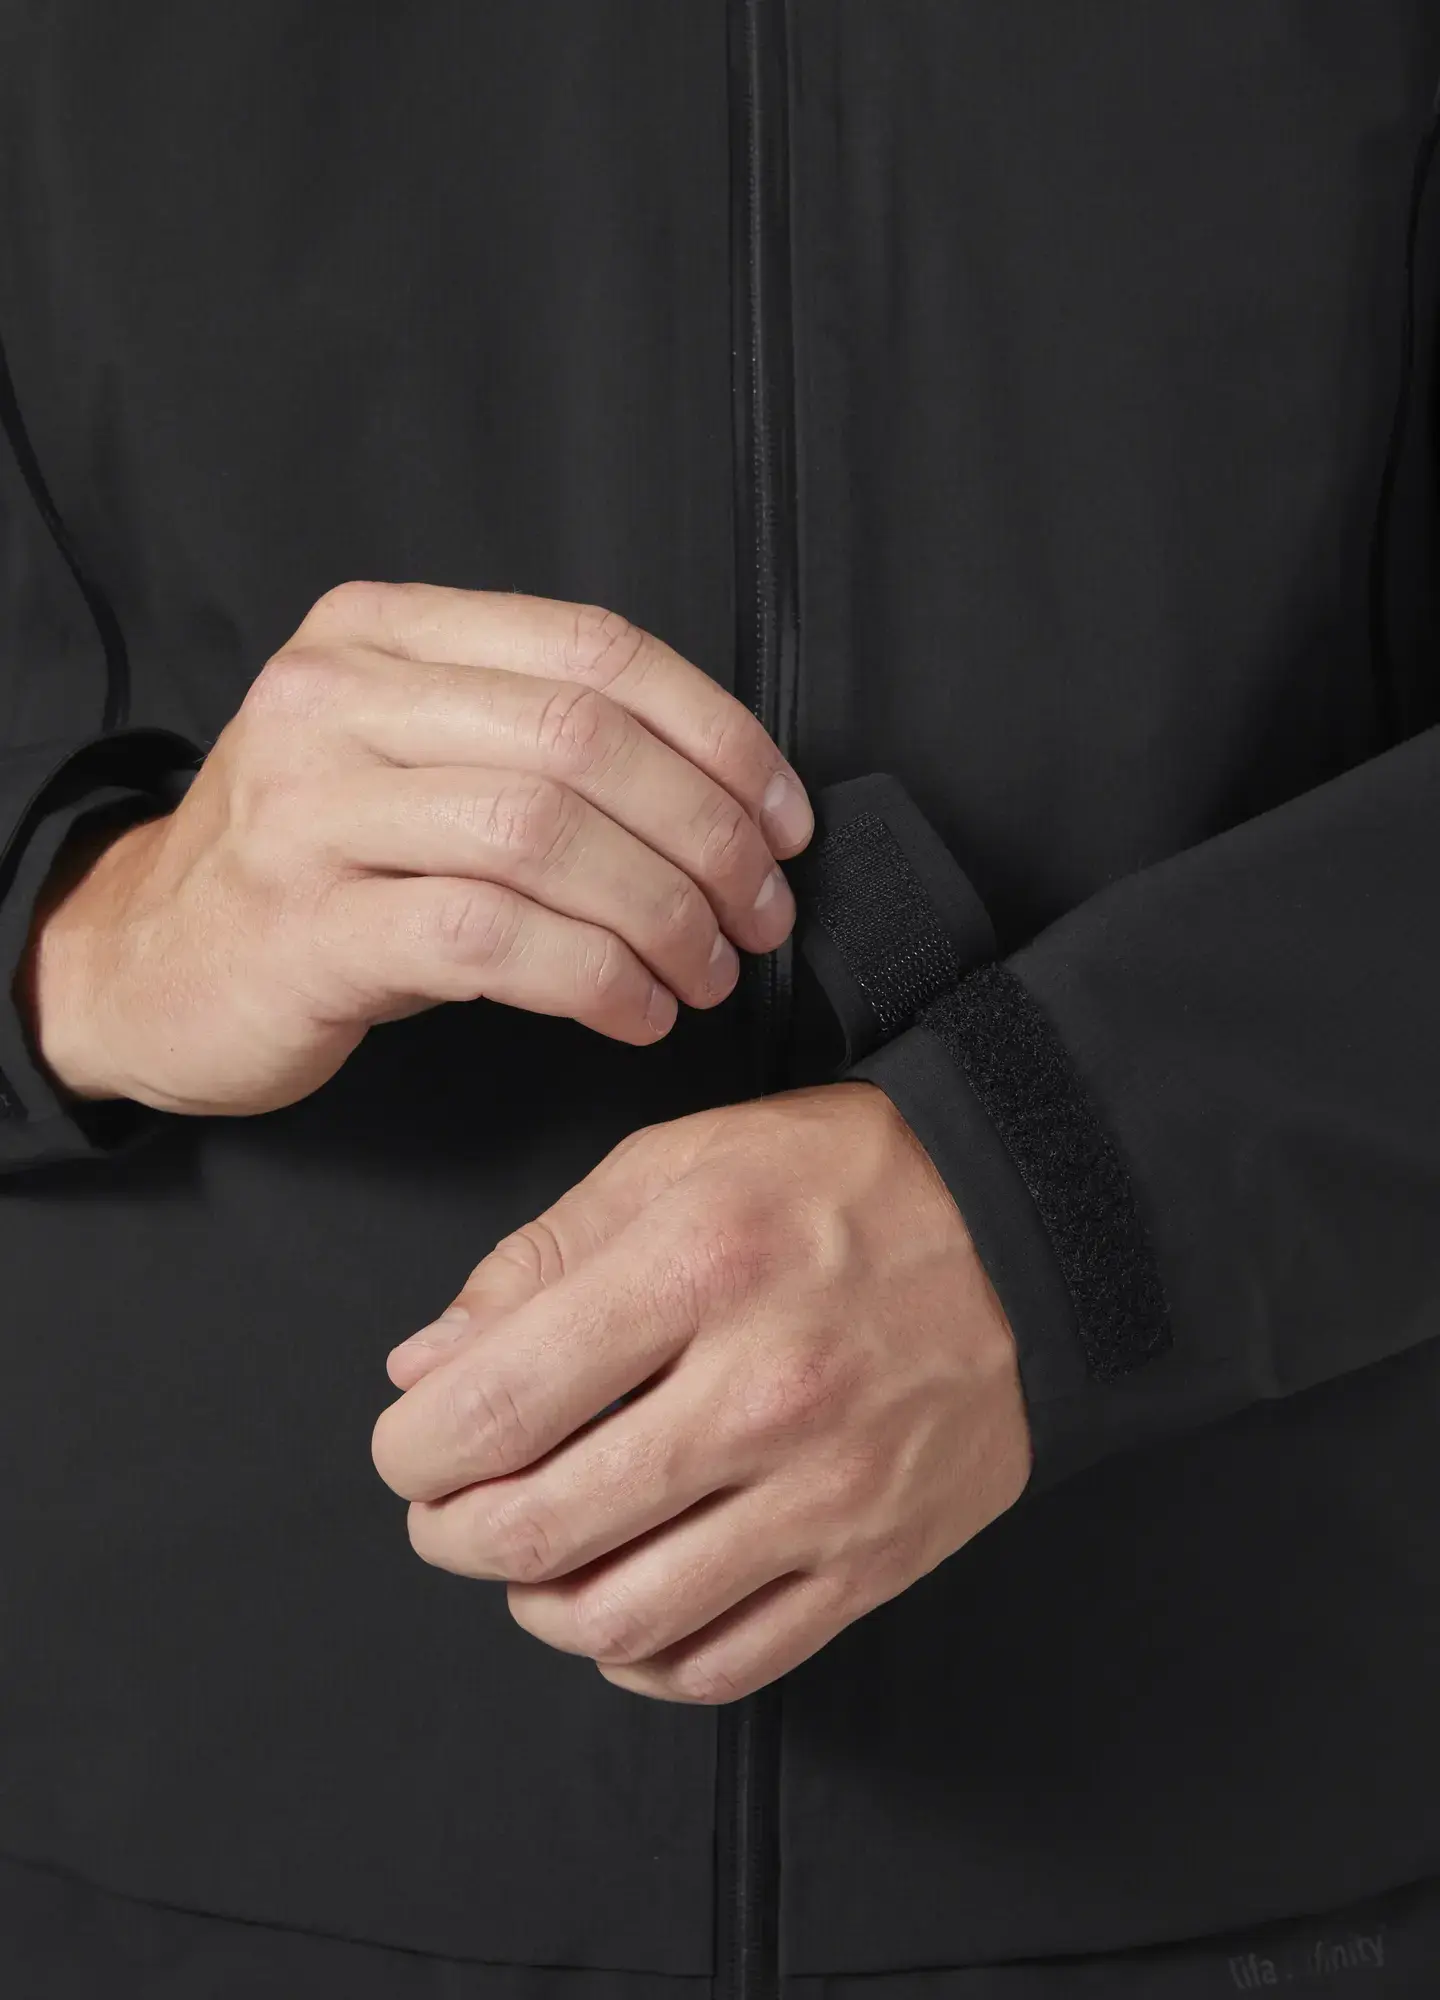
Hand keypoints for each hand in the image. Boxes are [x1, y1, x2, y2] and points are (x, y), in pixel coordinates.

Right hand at [22, 584, 811, 1113]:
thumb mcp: (405, 762)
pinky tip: (637, 1011)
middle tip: (762, 911)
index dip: (718, 734)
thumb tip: (728, 800)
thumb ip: (532, 745)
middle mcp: (336, 699)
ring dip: (663, 914)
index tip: (784, 818)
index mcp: (379, 632)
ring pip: (544, 835)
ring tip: (707, 969)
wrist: (147, 964)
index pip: (593, 648)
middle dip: (708, 835)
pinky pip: (492, 938)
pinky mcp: (304, 924)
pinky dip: (595, 978)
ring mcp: (308, 809)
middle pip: (584, 741)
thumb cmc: (314, 868)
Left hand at [371, 1083, 1031, 1702]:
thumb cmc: (836, 1181)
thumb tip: (425, 1369)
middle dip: (450, 1534)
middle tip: (443, 1510)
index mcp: (697, 1269)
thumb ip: (538, 1260)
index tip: (409, 1445)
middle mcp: (762, 1390)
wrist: (1023, 1227)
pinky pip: (727, 1664)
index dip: (415, 1449)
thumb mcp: (676, 1162)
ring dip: (534, 1606)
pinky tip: (621, 1612)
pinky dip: (642, 1659)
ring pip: (623, 1618)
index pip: (497, 1407)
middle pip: (540, 1528)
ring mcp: (827, 1490)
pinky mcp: (877, 1558)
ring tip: (528, 1561)